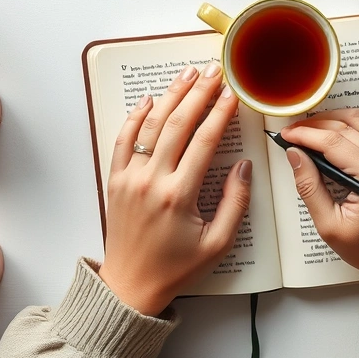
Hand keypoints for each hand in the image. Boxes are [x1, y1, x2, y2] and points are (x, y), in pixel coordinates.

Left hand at [100, 64, 251, 315]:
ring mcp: (129, 178)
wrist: (131, 285)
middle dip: (199, 93)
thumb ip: (235, 202)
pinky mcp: (114, 181)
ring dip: (171, 96)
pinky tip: (150, 99)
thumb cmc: (176, 268)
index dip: (220, 113)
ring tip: (188, 74)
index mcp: (179, 195)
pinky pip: (123, 140)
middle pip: (178, 124)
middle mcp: (151, 181)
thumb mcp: (217, 243)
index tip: (233, 94)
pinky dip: (136, 117)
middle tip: (215, 71)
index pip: (204, 141)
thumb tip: (243, 166)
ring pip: (151, 126)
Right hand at [281, 109, 358, 304]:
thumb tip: (295, 155)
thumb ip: (310, 187)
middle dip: (316, 124)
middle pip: (348, 125)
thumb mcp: (330, 226)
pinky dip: (356, 126)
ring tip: (312, 129)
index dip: (305, 134)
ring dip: (335, 120)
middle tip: (295, 130)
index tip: (287, 135)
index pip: (333, 142)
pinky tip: (338, 132)